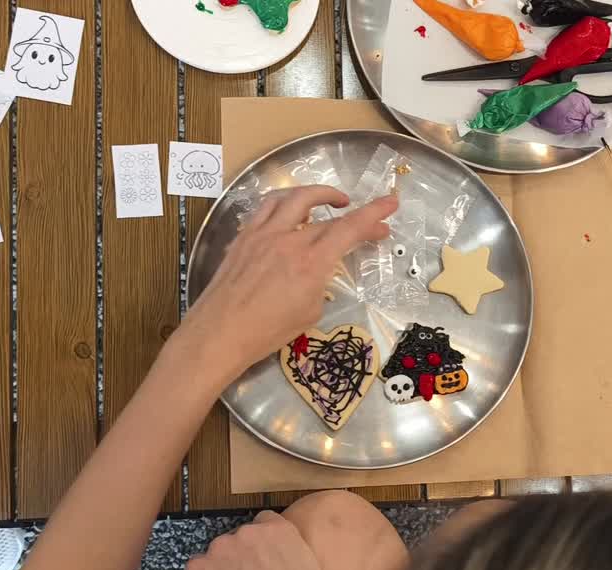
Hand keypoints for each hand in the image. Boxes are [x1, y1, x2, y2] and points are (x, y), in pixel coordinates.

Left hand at [177, 185, 398, 384]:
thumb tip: (317, 272)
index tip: (391, 203)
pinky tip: (291, 214)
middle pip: (328, 216)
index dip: (374, 213)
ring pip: (294, 197)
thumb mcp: (310, 312)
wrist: (220, 333)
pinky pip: (266, 208)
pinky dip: (286, 203)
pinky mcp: (244, 237)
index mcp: (310, 263)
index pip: (349, 229)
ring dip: (318, 193)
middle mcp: (288, 240)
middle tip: (369, 224)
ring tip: (331, 200)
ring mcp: (262, 234)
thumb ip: (320, 283)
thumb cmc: (267, 332)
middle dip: (355, 216)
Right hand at [184, 511, 362, 569]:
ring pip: (248, 535)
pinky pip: (271, 523)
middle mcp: (220, 548)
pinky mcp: (278, 527)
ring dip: (257, 548)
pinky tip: (285, 557)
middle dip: (237, 562)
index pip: (202, 566)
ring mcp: (250, 534)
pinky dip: (276, 535)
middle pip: (224, 548)